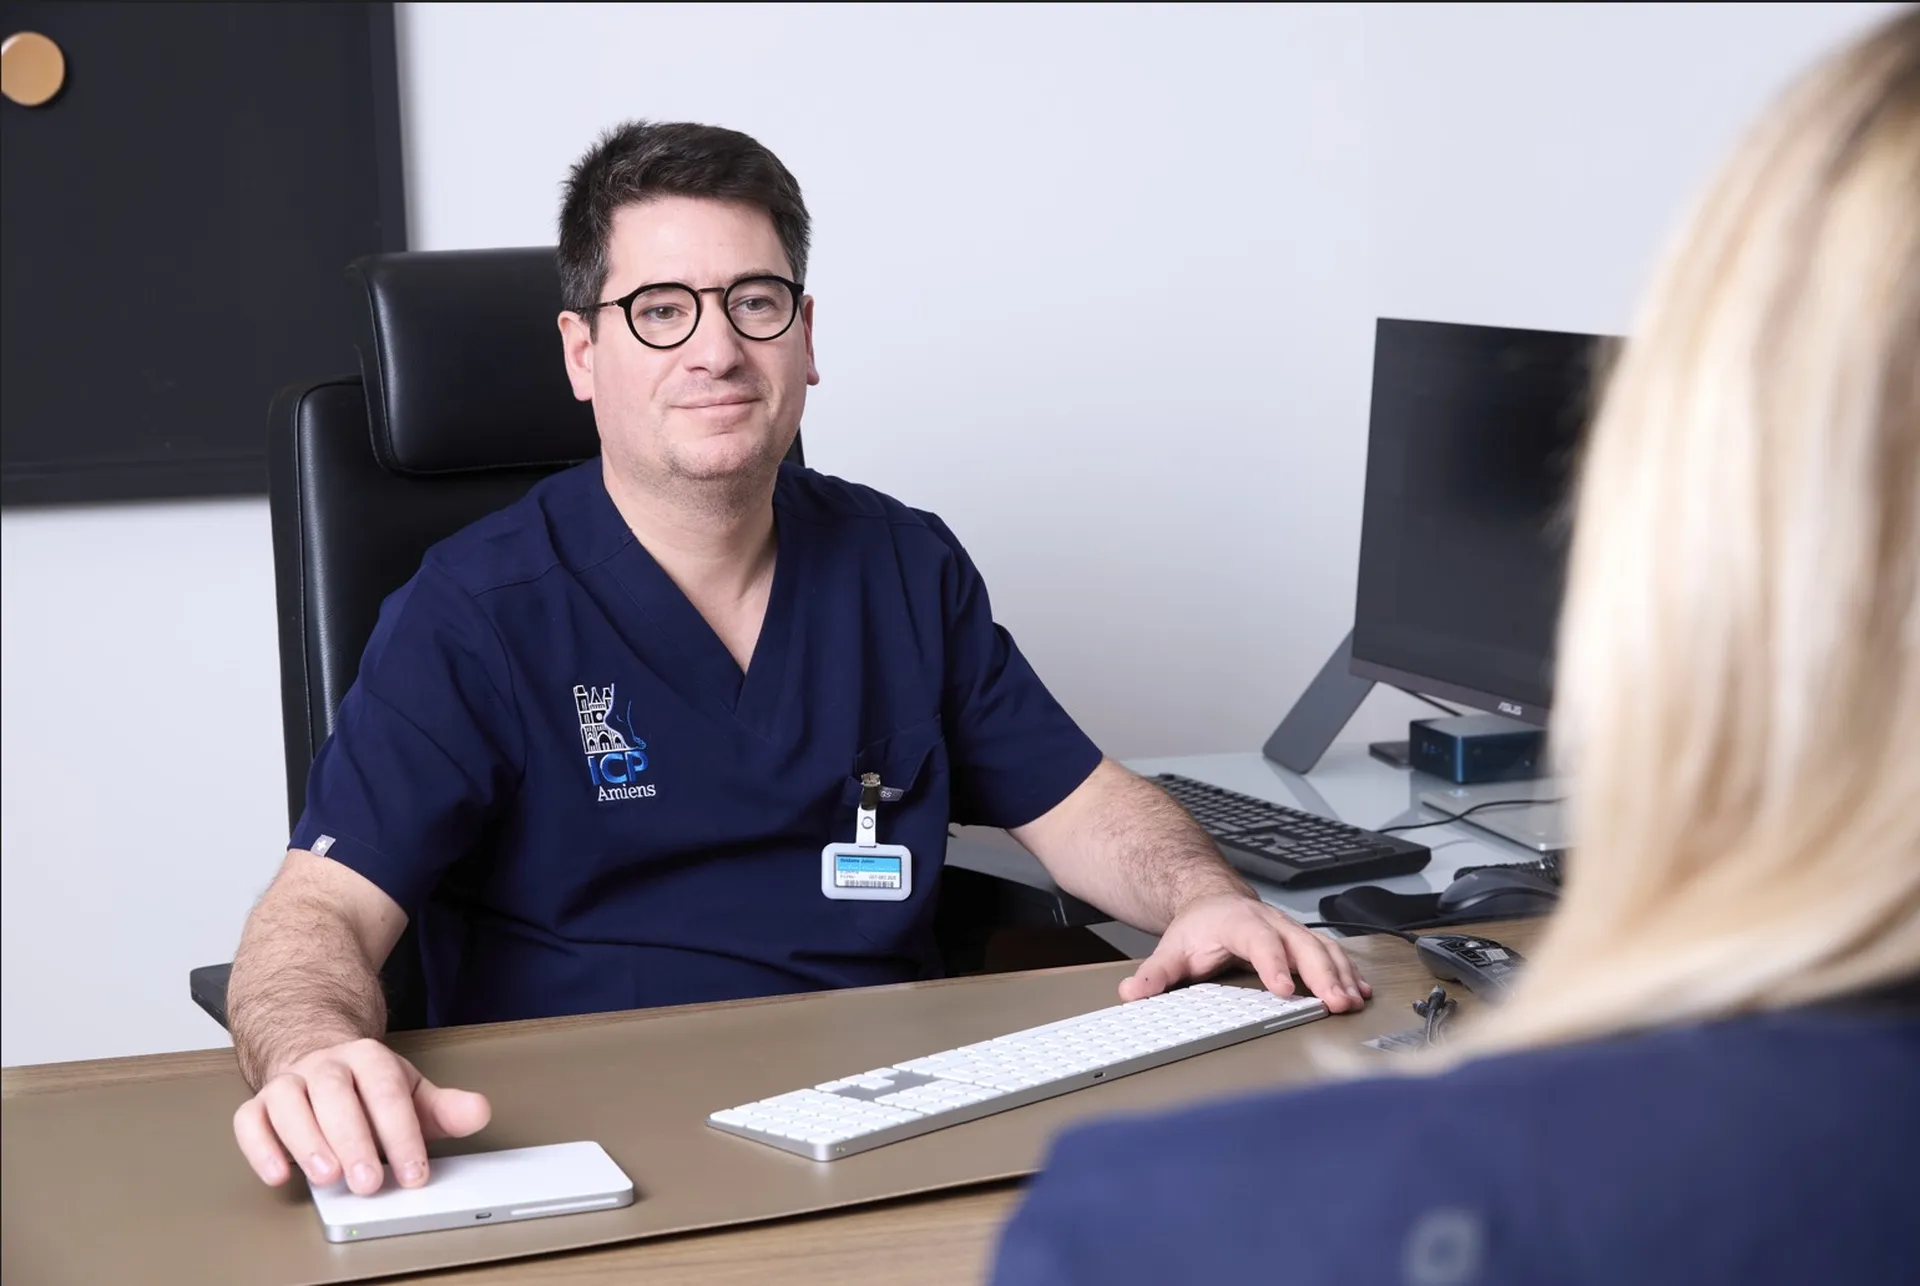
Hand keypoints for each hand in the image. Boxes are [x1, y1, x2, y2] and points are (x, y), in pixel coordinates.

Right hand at [232, 1037, 490, 1193]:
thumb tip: (479, 1112)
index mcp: (368, 1059)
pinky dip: (259, 1147)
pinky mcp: (258, 1106)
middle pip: (336, 1095)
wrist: (318, 1058)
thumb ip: (444, 1108)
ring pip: (289, 1104)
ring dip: (306, 1142)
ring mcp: (288, 1084)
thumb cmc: (367, 1087)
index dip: (402, 1133)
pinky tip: (278, 1174)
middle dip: (354, 1140)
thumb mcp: (411, 1093)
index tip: (414, 1173)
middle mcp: (325, 1067)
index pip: (387, 1091)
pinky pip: (249, 1121)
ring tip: (327, 1177)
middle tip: (369, 1182)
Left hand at [1119, 894, 1371, 1012]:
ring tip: (1352, 1002)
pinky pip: (1332, 954)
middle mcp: (1271, 923)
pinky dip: (1349, 973)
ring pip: (1323, 949)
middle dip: (1322, 974)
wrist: (1213, 900)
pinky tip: (1361, 992)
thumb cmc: (1199, 927)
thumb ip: (1155, 973)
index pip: (1259, 941)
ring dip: (1341, 975)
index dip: (1273, 964)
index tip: (1284, 990)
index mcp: (1239, 922)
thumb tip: (1132, 992)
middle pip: (1302, 945)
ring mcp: (1291, 931)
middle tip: (1336, 1002)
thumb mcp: (1172, 949)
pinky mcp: (1304, 942)